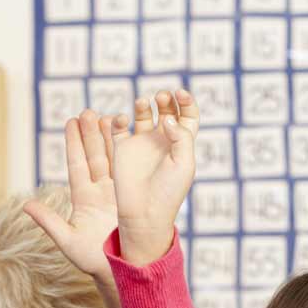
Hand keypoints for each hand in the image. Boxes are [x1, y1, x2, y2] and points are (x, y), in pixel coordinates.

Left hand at [25, 110, 121, 283]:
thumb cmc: (93, 262)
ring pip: (112, 161)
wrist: (123, 271)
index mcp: (82, 200)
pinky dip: (129, 154)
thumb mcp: (68, 241)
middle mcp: (98, 193)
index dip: (73, 143)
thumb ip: (48, 222)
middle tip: (88, 110)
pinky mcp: (132, 199)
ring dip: (110, 139)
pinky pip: (129, 172)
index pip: (76, 165)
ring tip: (108, 116)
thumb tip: (25, 205)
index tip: (71, 121)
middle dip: (90, 134)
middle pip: (93, 157)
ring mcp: (116, 195)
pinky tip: (131, 137)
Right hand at [110, 89, 197, 266]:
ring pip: (143, 114)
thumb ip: (181, 136)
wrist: (144, 213)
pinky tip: (124, 120)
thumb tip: (168, 118)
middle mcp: (162, 142)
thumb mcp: (184, 163)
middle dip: (165, 99)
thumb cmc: (168, 192)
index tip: (180, 94)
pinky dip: (120, 118)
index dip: (186, 101)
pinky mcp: (122, 149)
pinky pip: (119, 127)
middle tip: (161, 97)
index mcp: (182, 144)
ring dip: (143, 103)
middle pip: (167, 110)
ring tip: (143, 102)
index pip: (188, 115)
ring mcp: (142, 144)